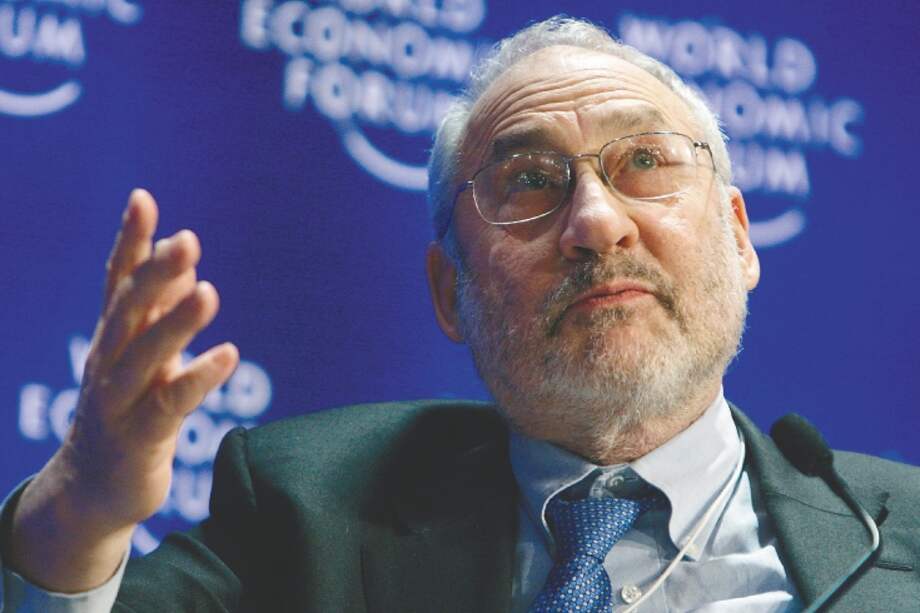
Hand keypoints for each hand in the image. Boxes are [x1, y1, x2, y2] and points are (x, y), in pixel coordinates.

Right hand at [6, 190, 238, 591]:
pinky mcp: (138, 439)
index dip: (130, 242)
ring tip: (208, 291)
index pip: (118, 282)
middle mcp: (109, 363)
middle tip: (186, 240)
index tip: (143, 199)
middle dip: (154, 274)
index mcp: (113, 338)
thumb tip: (183, 264)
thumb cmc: (127, 412)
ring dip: (175, 323)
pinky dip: (197, 378)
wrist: (94, 489)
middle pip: (128, 311)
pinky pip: (169, 405)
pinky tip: (228, 354)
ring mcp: (119, 402)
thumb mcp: (143, 358)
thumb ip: (160, 312)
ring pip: (144, 356)